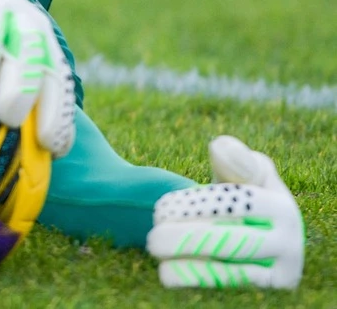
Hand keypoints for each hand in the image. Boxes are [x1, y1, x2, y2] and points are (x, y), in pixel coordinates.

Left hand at [150, 136, 302, 289]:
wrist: (237, 244)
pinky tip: (166, 272)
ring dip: (188, 261)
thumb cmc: (229, 202)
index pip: (240, 205)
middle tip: (152, 237)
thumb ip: (230, 159)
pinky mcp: (262, 295)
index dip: (199, 206)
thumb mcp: (235, 176)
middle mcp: (289, 246)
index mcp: (284, 210)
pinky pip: (225, 289)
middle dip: (187, 238)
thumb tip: (220, 146)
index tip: (162, 208)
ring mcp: (277, 275)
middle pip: (234, 242)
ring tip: (155, 250)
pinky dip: (194, 280)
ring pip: (230, 271)